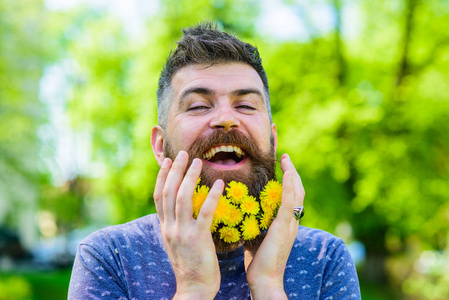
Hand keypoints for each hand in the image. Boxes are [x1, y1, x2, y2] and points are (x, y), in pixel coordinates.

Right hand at [153, 151, 223, 298]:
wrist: (193, 289)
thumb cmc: (189, 264)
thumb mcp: (176, 242)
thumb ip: (176, 224)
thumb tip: (178, 208)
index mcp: (164, 227)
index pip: (159, 196)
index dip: (162, 177)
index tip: (168, 160)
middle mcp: (170, 228)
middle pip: (169, 192)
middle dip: (175, 170)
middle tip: (182, 153)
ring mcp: (182, 233)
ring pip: (183, 198)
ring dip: (189, 177)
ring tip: (198, 161)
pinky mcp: (198, 239)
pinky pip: (204, 213)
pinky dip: (210, 196)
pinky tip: (218, 183)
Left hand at [244, 153, 304, 298]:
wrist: (265, 280)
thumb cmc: (258, 261)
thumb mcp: (257, 236)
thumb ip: (255, 222)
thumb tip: (241, 210)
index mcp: (286, 223)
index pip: (291, 196)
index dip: (288, 180)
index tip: (281, 166)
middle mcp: (292, 221)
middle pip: (297, 190)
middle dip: (292, 171)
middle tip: (284, 156)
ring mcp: (290, 224)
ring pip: (297, 193)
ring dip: (292, 173)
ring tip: (285, 158)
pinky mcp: (284, 227)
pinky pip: (290, 203)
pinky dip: (290, 186)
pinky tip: (287, 173)